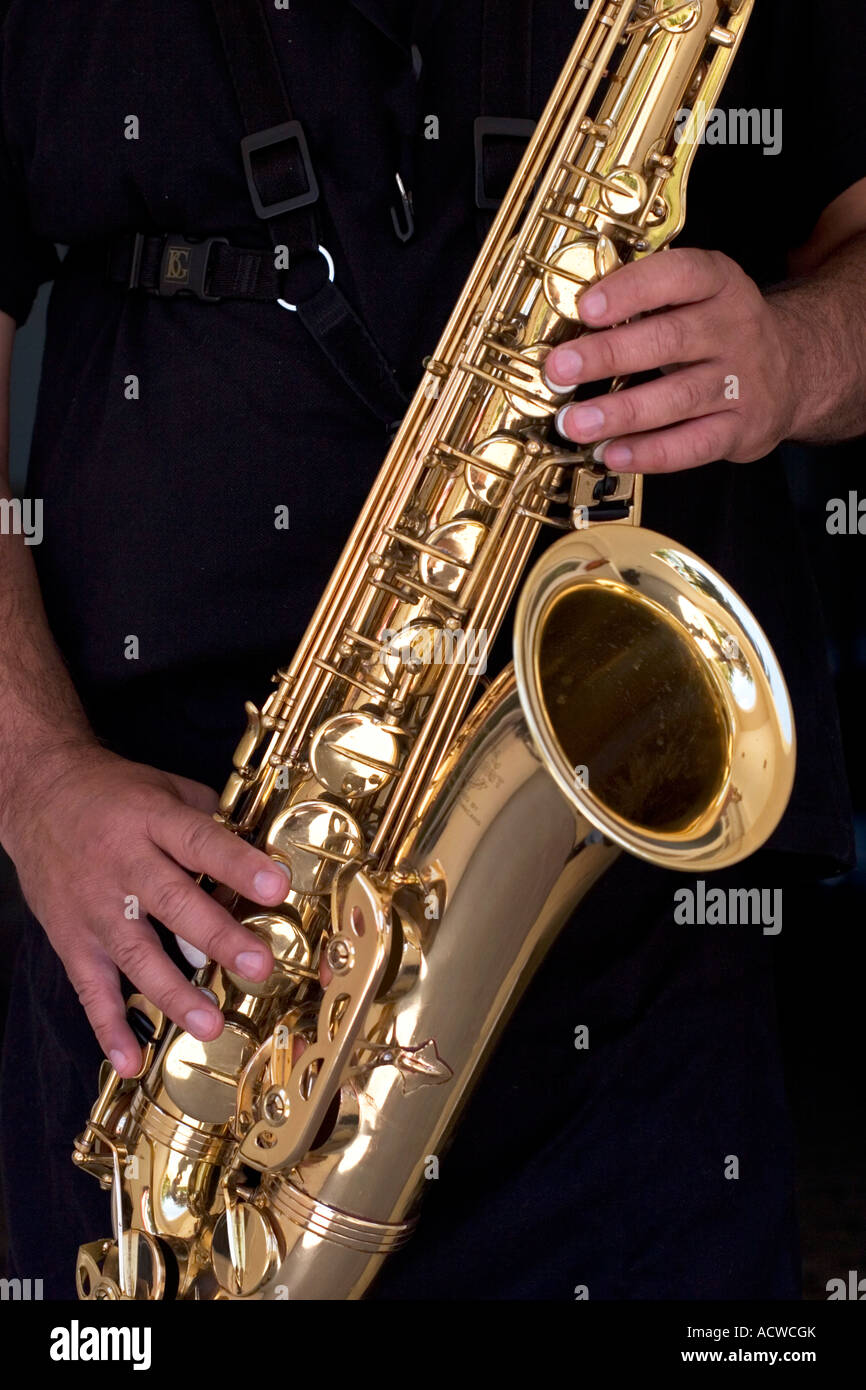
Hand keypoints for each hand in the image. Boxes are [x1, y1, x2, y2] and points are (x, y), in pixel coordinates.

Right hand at [2, 740, 291, 1077]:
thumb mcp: (164, 787)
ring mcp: (93, 906)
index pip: (199, 842)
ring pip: (135, 954)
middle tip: (258, 965)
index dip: (237, 865)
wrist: (36, 794)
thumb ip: (209, 819)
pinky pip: (89, 988)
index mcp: (150, 820)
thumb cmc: (111, 792)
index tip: (276, 887)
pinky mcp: (70, 938)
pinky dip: (108, 1027)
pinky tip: (132, 1060)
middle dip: (218, 938)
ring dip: (174, 994)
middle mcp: (121, 864)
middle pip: (172, 904)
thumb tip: (259, 855)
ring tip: (210, 1024)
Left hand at [544, 248, 796, 473]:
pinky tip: (614, 454)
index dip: (631, 290)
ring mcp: (741, 381)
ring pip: (678, 397)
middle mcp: (734, 328)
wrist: (795, 368)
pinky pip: (693, 444)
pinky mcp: (742, 428)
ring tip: (575, 423)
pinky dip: (650, 452)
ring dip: (621, 412)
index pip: (679, 276)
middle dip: (609, 355)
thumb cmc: (720, 330)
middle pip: (670, 340)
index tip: (586, 307)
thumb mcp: (697, 296)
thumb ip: (646, 302)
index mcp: (719, 284)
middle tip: (560, 369)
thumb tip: (572, 328)